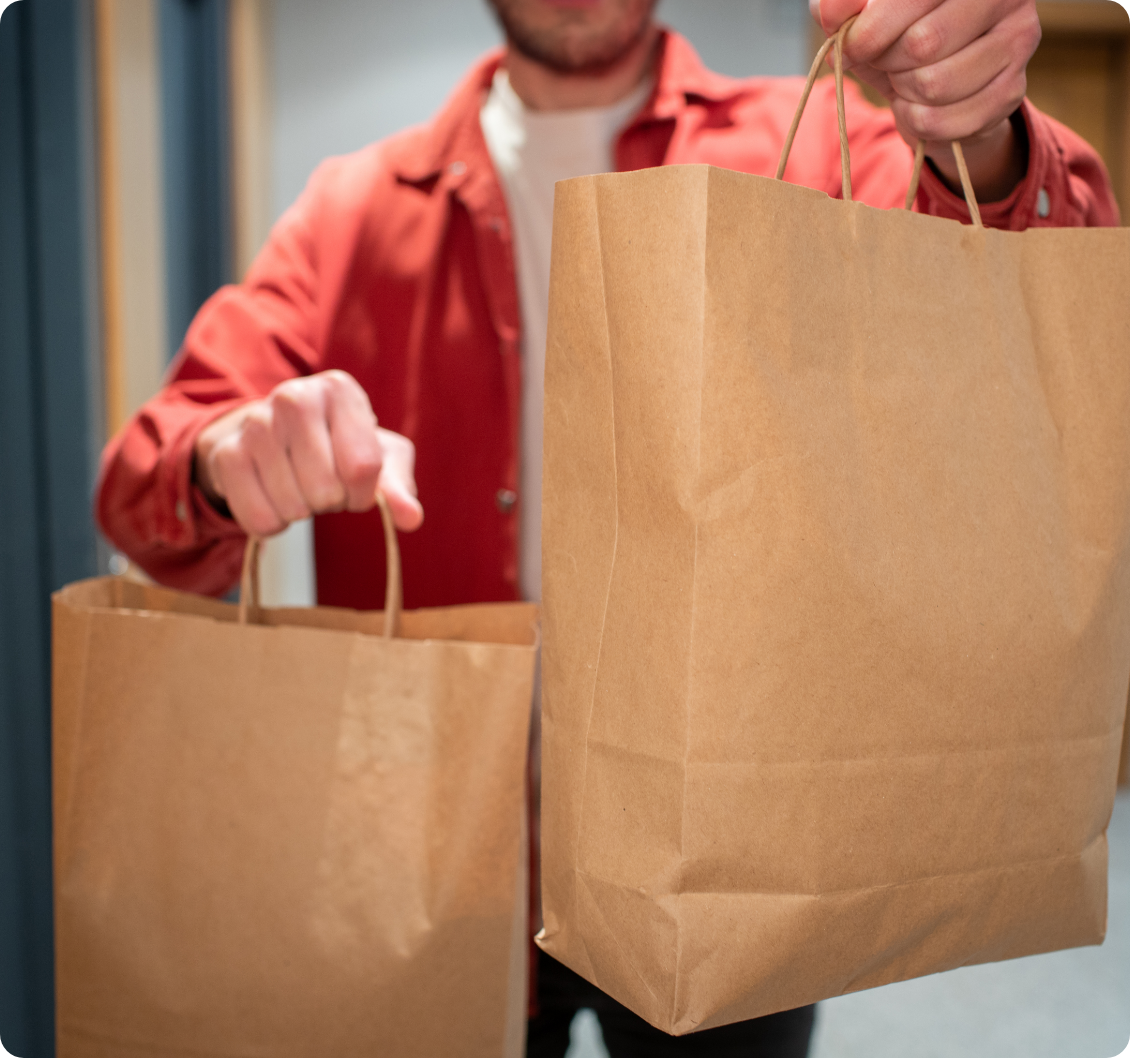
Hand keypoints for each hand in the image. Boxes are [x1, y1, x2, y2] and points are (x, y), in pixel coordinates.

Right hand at [193, 370, 423, 537]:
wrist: (274, 435)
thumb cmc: (338, 445)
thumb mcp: (379, 457)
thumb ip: (398, 487)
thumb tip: (411, 518)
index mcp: (339, 390)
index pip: (363, 468)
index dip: (363, 493)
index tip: (356, 486)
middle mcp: (294, 397)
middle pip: (327, 491)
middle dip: (331, 502)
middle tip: (323, 485)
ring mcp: (255, 424)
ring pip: (294, 507)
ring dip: (302, 511)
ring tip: (299, 486)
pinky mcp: (226, 455)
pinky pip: (260, 519)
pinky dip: (273, 523)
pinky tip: (274, 497)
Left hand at [811, 0, 1039, 200]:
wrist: (935, 84)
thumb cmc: (895, 35)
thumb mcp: (862, 15)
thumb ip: (841, 6)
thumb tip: (830, 12)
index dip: (869, 31)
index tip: (854, 45)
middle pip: (923, 44)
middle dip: (889, 63)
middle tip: (887, 62)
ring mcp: (1019, 40)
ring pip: (934, 84)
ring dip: (905, 92)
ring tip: (907, 81)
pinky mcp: (1013, 90)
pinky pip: (944, 120)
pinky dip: (918, 121)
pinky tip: (921, 106)